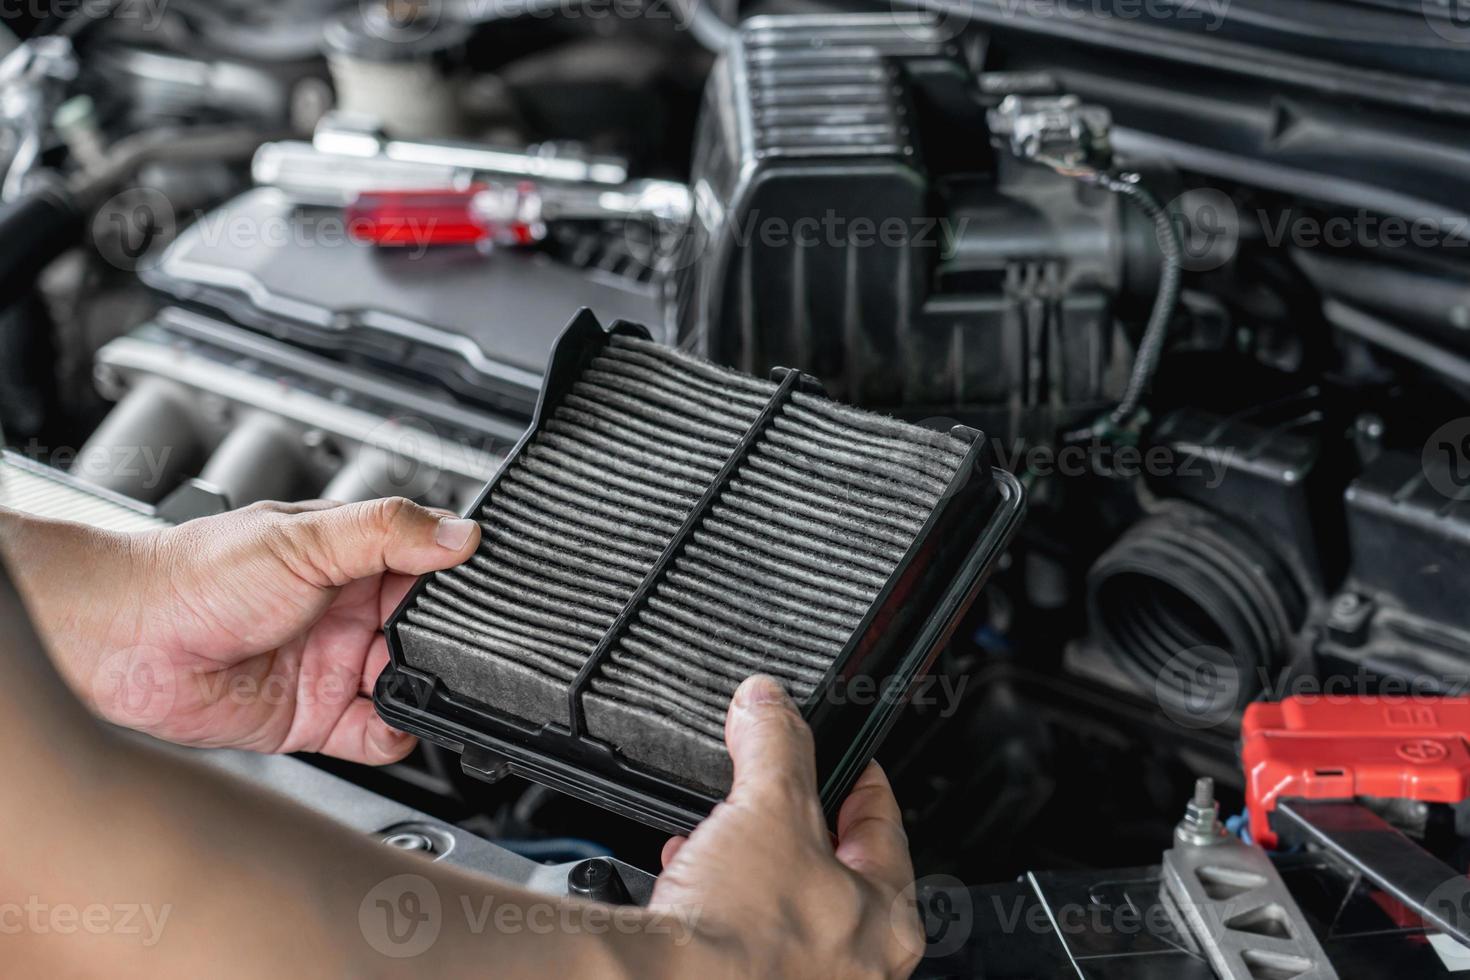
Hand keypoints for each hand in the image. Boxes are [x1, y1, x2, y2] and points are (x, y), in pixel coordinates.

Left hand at [1, 497, 478, 763]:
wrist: (125, 640)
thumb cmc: (194, 574)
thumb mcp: (304, 538)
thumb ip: (387, 532)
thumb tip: (461, 532)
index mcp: (350, 557)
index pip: (427, 568)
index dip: (455, 581)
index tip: (480, 593)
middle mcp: (346, 612)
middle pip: (425, 634)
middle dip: (444, 645)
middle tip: (443, 647)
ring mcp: (331, 665)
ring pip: (407, 685)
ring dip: (422, 690)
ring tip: (411, 683)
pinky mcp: (313, 717)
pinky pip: (374, 734)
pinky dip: (394, 735)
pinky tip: (391, 721)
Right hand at [652, 675, 924, 978]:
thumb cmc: (739, 930)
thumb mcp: (768, 803)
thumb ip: (776, 741)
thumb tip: (768, 702)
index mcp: (889, 921)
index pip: (883, 825)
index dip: (855, 777)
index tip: (840, 756)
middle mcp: (859, 966)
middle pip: (834, 866)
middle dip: (792, 821)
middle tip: (770, 792)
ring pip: (787, 902)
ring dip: (752, 863)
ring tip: (721, 833)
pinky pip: (748, 934)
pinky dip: (723, 902)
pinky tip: (692, 879)